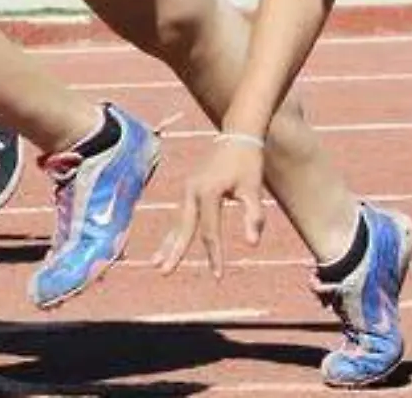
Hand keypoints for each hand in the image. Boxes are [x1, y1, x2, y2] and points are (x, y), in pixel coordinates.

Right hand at [153, 135, 268, 278]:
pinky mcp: (190, 190)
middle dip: (174, 252)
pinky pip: (181, 216)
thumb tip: (252, 244)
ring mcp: (188, 190)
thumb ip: (254, 216)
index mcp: (207, 193)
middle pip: (183, 228)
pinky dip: (175, 232)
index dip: (214, 255)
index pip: (210, 231)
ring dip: (169, 244)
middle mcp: (192, 192)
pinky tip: (170, 245)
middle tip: (164, 272)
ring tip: (157, 264)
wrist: (237, 135)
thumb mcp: (254, 189)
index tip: (218, 277)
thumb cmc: (248, 162)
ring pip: (178, 223)